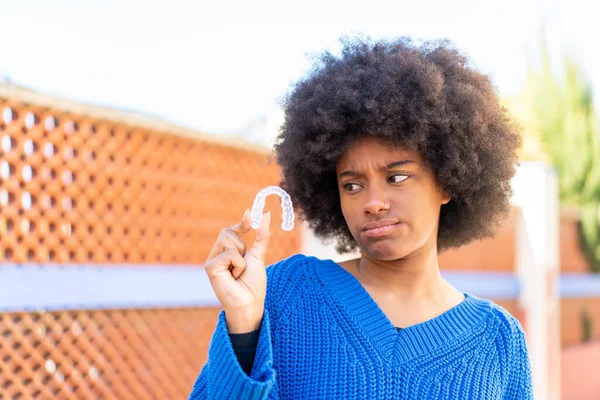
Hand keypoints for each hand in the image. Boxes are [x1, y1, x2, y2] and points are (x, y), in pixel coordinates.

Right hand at [204, 209, 271, 332]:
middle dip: (242, 245)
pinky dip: (238, 265)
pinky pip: (229, 253)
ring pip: (228, 240)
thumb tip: (266, 214)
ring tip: (238, 272)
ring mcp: (211, 260)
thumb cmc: (253, 283)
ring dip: (241, 256)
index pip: (230, 230)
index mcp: (226, 252)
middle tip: (244, 263)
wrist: (250, 303)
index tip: (251, 214)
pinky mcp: (210, 267)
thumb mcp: (259, 255)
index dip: (241, 223)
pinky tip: (234, 277)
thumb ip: (262, 235)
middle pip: (227, 232)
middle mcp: (216, 255)